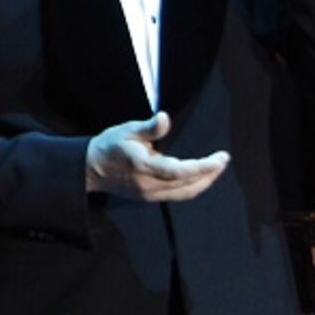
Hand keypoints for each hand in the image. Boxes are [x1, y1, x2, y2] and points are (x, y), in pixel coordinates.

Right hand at [85, 111, 229, 201]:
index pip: (179, 172)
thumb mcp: (127, 130)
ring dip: (205, 181)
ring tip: (217, 167)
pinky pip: (178, 195)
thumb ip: (149, 127)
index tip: (220, 159)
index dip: (203, 168)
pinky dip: (194, 187)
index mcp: (143, 167)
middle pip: (187, 184)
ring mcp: (149, 194)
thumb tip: (165, 117)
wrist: (90, 169)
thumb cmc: (110, 146)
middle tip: (223, 159)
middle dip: (209, 173)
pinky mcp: (150, 197)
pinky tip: (202, 177)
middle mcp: (148, 184)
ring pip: (185, 193)